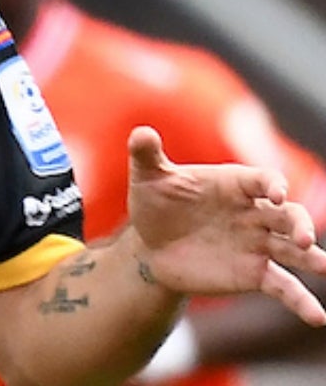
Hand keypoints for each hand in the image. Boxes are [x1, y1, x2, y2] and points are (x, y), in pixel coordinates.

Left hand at [126, 125, 325, 324]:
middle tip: (305, 238)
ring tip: (323, 265)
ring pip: (294, 249)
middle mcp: (254, 214)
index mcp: (235, 184)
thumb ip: (146, 155)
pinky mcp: (255, 273)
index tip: (275, 194)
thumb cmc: (155, 204)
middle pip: (288, 215)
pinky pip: (284, 286)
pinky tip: (318, 316)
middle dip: (300, 224)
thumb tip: (141, 133)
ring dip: (311, 257)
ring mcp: (258, 245)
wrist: (151, 247)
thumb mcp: (148, 178)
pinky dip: (302, 301)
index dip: (272, 185)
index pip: (263, 180)